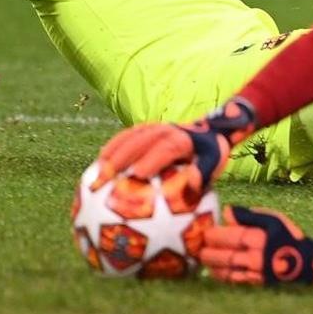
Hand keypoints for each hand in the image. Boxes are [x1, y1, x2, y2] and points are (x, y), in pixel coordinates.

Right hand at [91, 98, 256, 190]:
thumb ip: (203, 174)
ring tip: (97, 171)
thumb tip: (192, 186)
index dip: (151, 159)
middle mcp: (166, 130)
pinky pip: (127, 135)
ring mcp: (154, 127)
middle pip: (140, 141)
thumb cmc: (211, 153)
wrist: (210, 130)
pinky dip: (113, 146)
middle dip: (121, 158)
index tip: (137, 175)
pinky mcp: (147, 128)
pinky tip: (100, 160)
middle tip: (105, 178)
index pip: (165, 148)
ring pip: (130, 137)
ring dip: (112, 152)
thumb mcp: (214, 164)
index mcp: (183, 140)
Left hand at [200, 205, 312, 286]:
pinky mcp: (256, 284)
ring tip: (202, 259)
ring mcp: (255, 273)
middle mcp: (255, 257)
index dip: (213, 235)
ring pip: (226, 270)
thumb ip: (249, 215)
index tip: (204, 232)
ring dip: (211, 265)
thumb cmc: (288, 237)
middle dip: (208, 252)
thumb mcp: (273, 219)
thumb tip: (227, 212)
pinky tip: (214, 272)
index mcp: (259, 238)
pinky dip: (221, 276)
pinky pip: (234, 281)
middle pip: (224, 256)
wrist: (306, 264)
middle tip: (198, 247)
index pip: (229, 237)